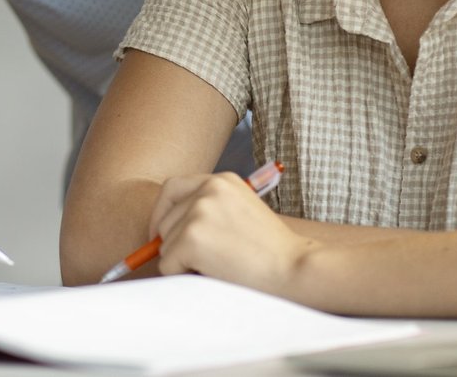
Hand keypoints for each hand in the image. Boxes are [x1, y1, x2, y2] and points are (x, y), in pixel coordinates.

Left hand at [149, 172, 316, 297]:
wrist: (296, 269)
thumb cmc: (274, 251)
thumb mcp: (242, 213)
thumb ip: (209, 212)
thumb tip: (163, 233)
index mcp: (221, 180)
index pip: (172, 189)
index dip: (162, 213)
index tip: (160, 234)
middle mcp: (207, 189)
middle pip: (165, 219)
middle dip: (173, 244)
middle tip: (196, 262)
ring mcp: (198, 212)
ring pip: (165, 244)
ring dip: (182, 261)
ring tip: (218, 266)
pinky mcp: (191, 238)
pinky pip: (167, 264)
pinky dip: (182, 275)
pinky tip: (213, 274)